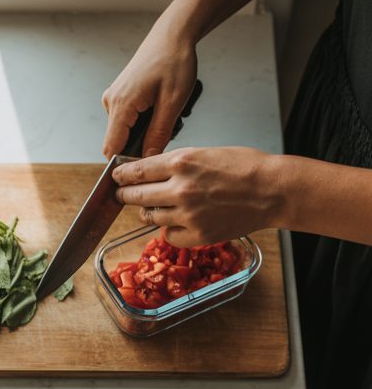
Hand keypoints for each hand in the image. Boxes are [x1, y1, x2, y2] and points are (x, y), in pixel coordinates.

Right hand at [101, 18, 197, 158]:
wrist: (172, 35)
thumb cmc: (174, 62)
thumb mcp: (172, 103)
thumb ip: (158, 134)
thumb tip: (148, 159)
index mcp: (121, 104)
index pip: (111, 149)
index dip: (125, 163)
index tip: (144, 170)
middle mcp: (111, 101)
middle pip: (118, 141)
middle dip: (139, 146)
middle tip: (166, 135)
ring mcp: (113, 97)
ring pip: (123, 131)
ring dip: (142, 133)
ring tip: (165, 116)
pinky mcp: (119, 94)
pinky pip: (125, 119)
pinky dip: (141, 121)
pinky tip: (158, 108)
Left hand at [112, 146, 284, 245]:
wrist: (272, 190)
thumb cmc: (244, 167)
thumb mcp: (204, 153)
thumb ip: (175, 163)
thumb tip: (149, 170)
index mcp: (181, 163)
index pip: (136, 171)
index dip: (122, 175)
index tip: (116, 177)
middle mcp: (180, 189)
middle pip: (135, 195)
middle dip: (124, 194)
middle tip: (121, 194)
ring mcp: (187, 215)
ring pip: (150, 217)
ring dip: (148, 212)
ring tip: (154, 207)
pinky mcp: (198, 236)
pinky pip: (169, 235)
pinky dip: (170, 230)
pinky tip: (178, 222)